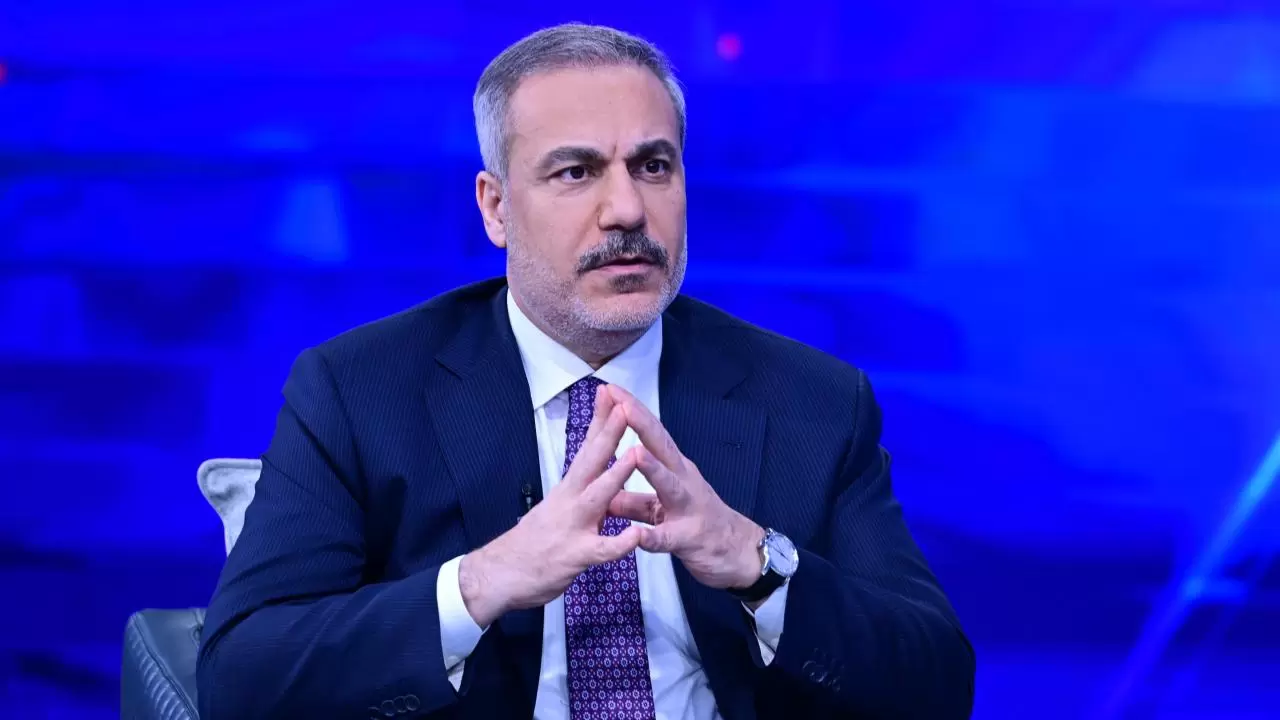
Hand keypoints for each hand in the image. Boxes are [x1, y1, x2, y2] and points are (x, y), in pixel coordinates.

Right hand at [458, 386, 641, 627]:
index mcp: (568, 489)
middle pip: (592, 461)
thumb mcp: (557, 509)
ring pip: (598, 496)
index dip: (600, 421)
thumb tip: (594, 475)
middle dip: (610, 433)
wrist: (498, 575)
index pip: (587, 448)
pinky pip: (602, 550)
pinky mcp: (576, 556)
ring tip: (636, 455)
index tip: (610, 392)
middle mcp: (570, 500)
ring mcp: (573, 526)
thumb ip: (579, 493)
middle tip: (625, 406)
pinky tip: (637, 537)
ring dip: (616, 474)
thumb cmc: (531, 543)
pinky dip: (619, 544)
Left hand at [604, 385, 765, 591]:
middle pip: (661, 447)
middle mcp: (684, 480)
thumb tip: (604, 493)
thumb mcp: (661, 509)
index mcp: (675, 469)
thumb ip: (633, 501)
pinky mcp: (691, 538)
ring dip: (653, 470)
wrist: (738, 553)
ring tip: (635, 454)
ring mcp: (690, 508)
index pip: (652, 434)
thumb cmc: (697, 524)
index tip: (610, 389)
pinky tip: (639, 536)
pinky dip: (654, 536)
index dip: (632, 412)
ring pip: (670, 486)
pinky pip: (669, 538)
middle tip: (620, 402)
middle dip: (640, 423)